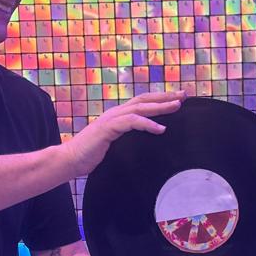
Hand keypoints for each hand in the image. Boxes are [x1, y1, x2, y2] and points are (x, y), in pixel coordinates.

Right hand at [62, 91, 184, 178]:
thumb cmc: (92, 156)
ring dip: (160, 106)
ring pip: (140, 107)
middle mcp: (116, 113)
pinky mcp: (108, 128)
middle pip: (144, 100)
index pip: (142, 103)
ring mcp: (111, 119)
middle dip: (165, 96)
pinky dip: (147, 124)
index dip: (160, 99)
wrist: (70, 160)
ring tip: (177, 106)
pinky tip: (160, 129)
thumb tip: (146, 147)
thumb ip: (128, 141)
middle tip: (184, 94)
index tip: (178, 99)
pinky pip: (131, 122)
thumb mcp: (116, 146)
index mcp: (118, 116)